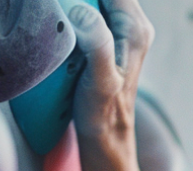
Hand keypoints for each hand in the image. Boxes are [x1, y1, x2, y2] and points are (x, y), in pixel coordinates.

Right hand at [67, 0, 153, 144]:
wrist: (105, 136)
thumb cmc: (103, 112)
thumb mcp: (100, 78)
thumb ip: (96, 42)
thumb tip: (81, 11)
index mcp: (135, 28)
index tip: (65, 4)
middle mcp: (133, 25)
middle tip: (58, 9)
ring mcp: (122, 32)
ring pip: (97, 1)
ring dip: (76, 4)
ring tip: (56, 15)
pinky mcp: (108, 39)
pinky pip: (92, 12)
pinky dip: (75, 13)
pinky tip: (61, 23)